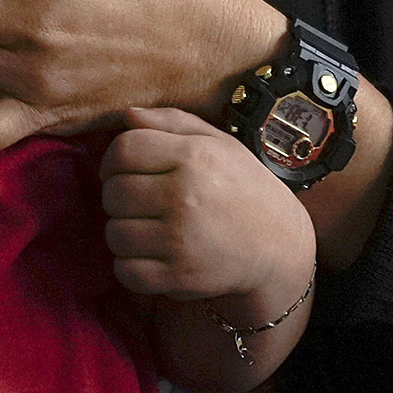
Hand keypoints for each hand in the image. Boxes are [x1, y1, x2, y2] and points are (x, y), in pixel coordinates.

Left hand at [101, 108, 313, 302]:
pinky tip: (151, 255)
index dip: (113, 159)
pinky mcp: (180, 277)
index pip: (123, 149)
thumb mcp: (218, 143)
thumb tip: (127, 115)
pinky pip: (125, 271)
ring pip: (114, 234)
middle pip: (113, 192)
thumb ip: (171, 122)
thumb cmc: (243, 187)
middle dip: (119, 196)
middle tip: (141, 201)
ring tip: (149, 228)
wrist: (279, 245)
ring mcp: (181, 240)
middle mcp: (185, 197)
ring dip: (125, 232)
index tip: (123, 170)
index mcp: (193, 158)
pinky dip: (131, 266)